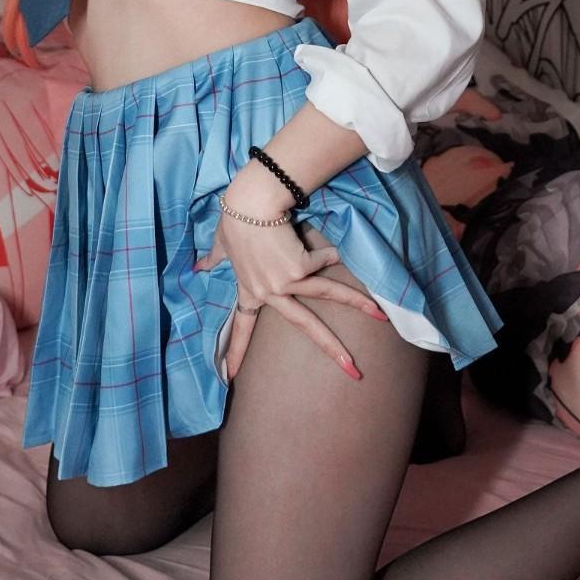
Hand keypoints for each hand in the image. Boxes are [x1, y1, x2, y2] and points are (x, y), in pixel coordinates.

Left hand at [193, 210, 388, 384]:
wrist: (252, 202)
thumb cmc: (236, 219)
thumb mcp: (221, 243)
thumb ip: (214, 258)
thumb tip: (198, 267)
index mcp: (249, 290)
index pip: (241, 326)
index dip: (236, 351)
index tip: (229, 376)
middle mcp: (270, 292)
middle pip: (305, 325)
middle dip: (331, 348)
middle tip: (352, 369)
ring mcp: (287, 282)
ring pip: (329, 295)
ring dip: (358, 304)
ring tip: (381, 315)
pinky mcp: (301, 267)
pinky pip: (325, 258)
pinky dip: (330, 251)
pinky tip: (324, 242)